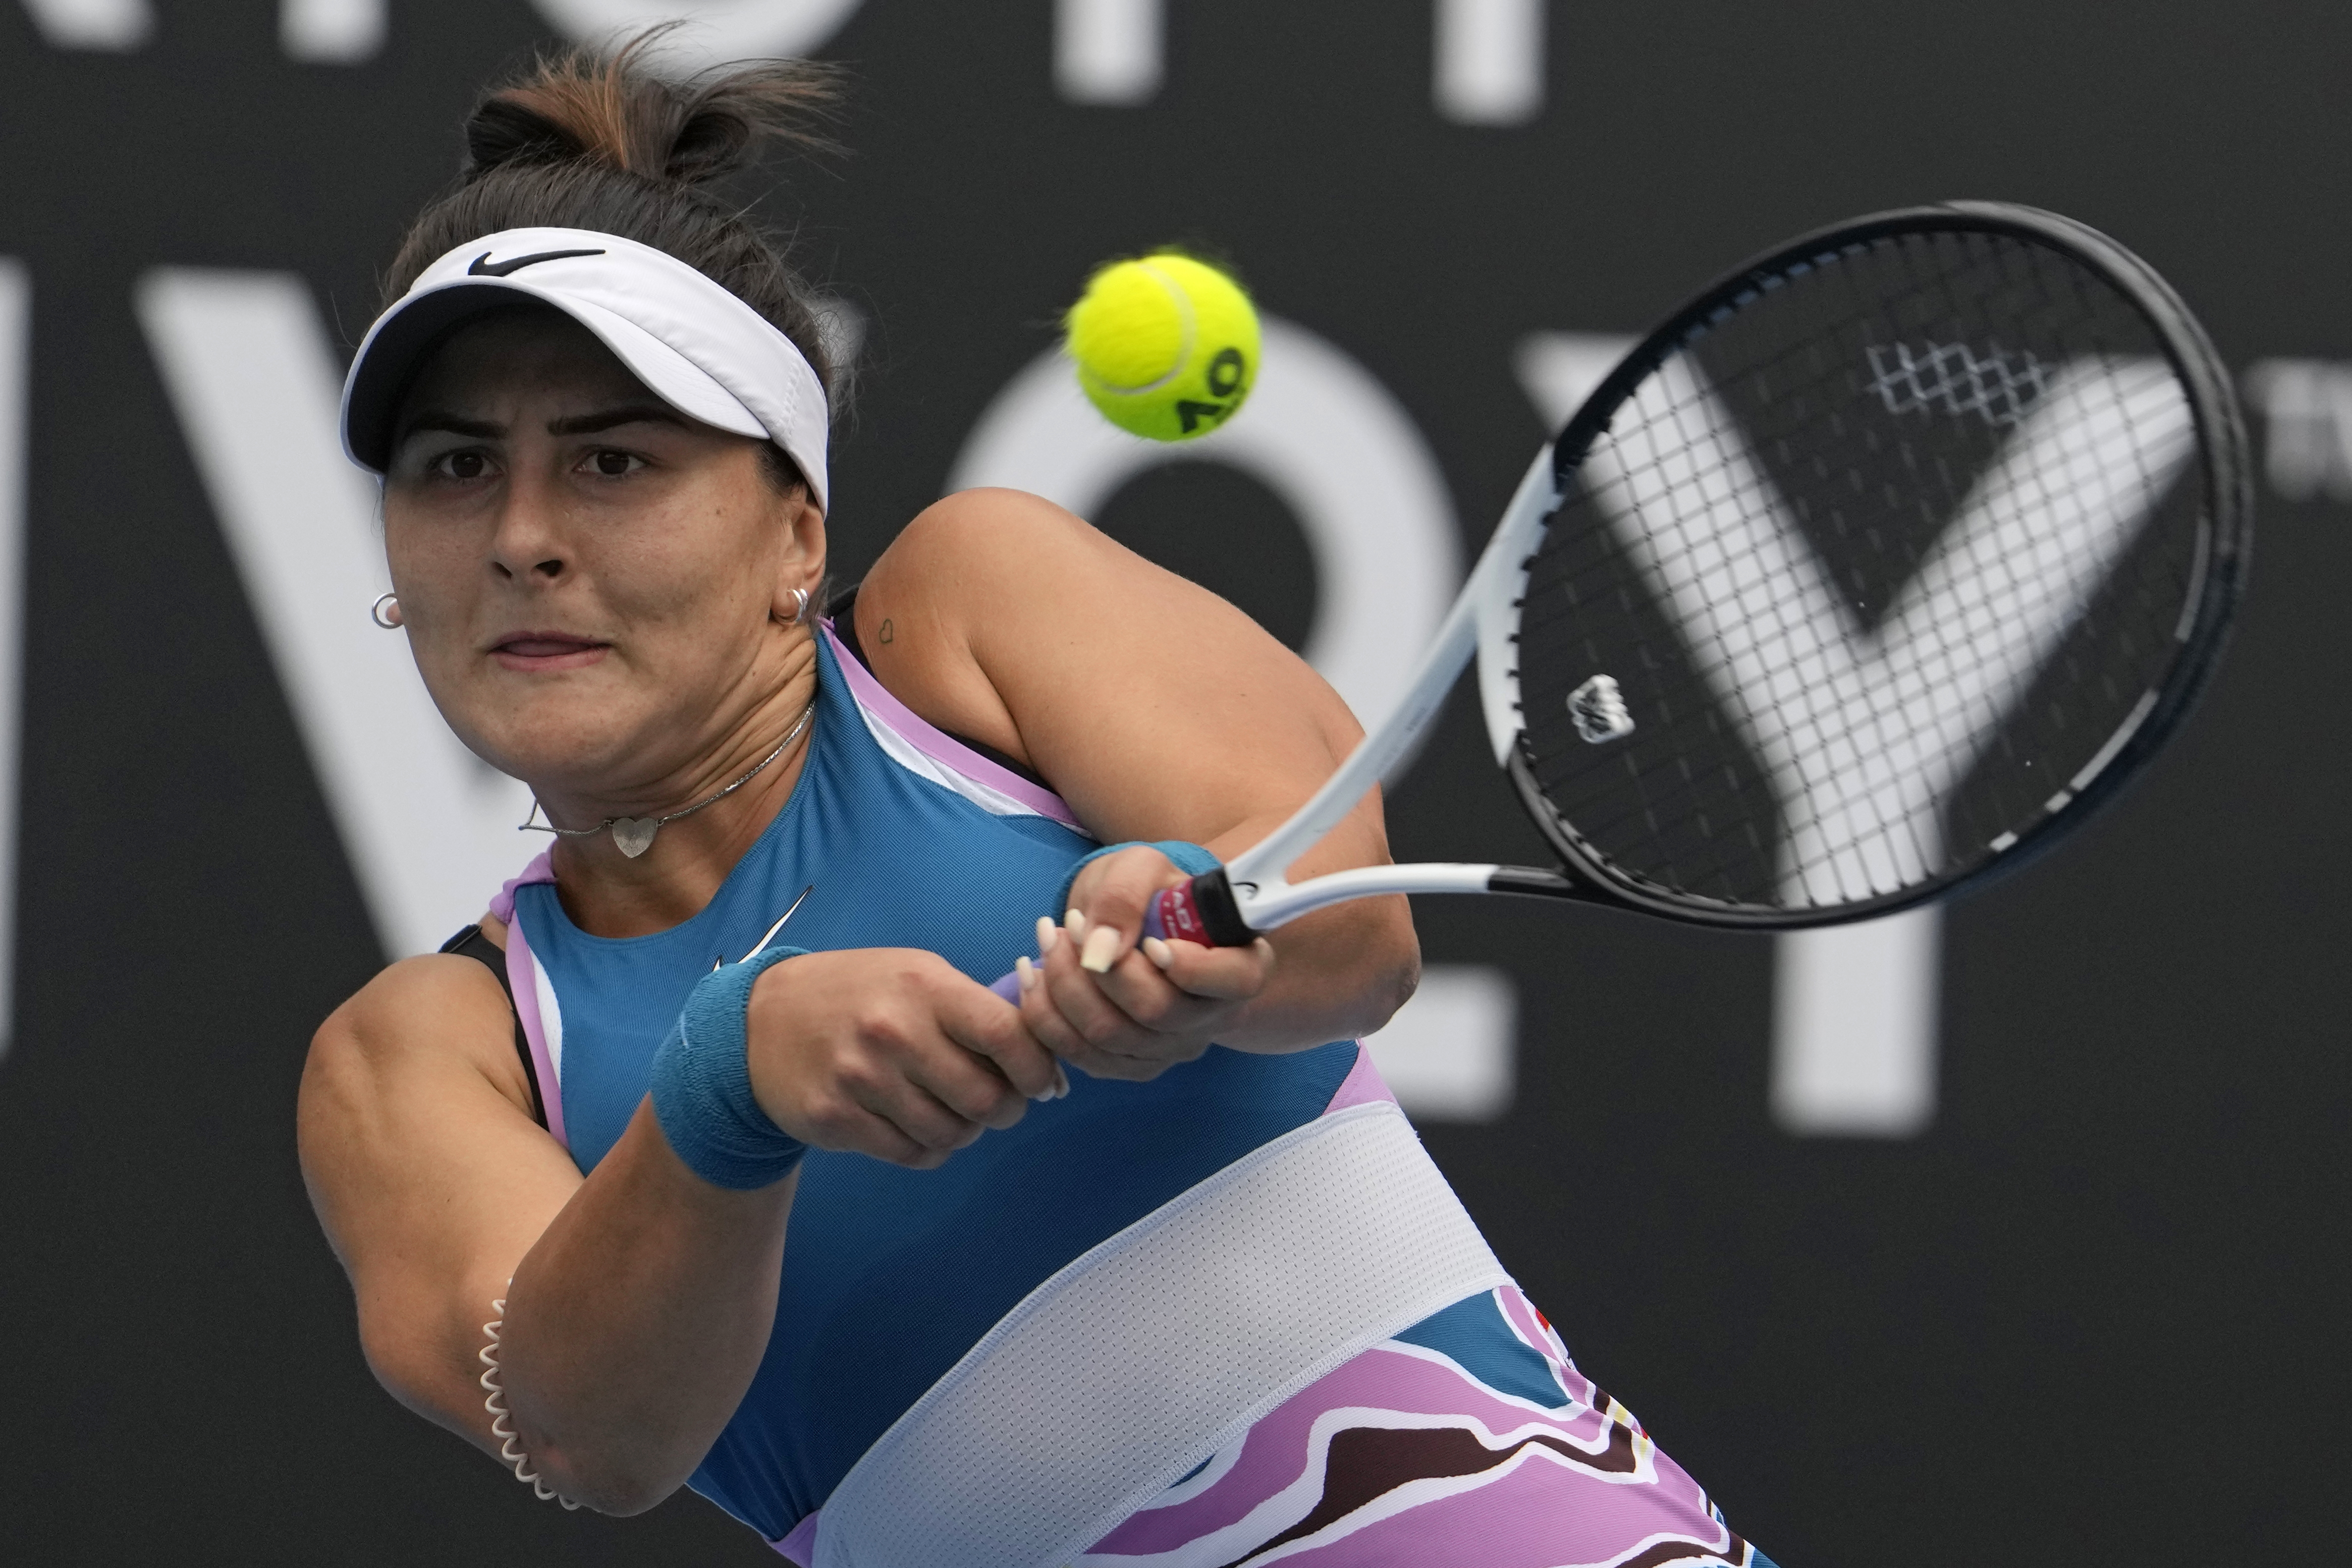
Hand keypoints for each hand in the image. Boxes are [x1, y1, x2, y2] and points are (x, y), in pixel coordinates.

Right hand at [743, 948, 1061, 1168]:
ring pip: (952, 1135)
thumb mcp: (916, 976)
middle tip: (999, 1103)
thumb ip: (975, 1009)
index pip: (1006, 1034)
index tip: (1040, 1080)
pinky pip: (913, 1155)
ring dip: (965, 1131)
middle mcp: (894, 1031)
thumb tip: (1043, 1057)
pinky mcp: (837, 1119)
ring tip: (951, 1109)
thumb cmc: (859, 995)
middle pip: (986, 1098)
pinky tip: (917, 1124)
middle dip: (1006, 1109)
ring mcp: (862, 1079)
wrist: (761, 1021)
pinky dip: (929, 1149)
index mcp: (924, 987)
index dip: (1036, 1067)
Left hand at [1013, 846, 1275, 1081]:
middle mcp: (1212, 1018)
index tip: (1149, 941)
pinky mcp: (1129, 1065)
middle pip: (1156, 1010)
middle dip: (1098, 966)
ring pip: (1109, 1035)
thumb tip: (1100, 951)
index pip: (1236, 981)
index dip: (1191, 967)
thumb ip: (1125, 896)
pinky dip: (1045, 1015)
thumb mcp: (1140, 868)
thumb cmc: (1147, 890)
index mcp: (1240, 965)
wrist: (1127, 919)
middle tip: (1070, 924)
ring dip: (1062, 984)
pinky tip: (1034, 976)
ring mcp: (1171, 1049)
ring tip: (1048, 939)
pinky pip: (1079, 1054)